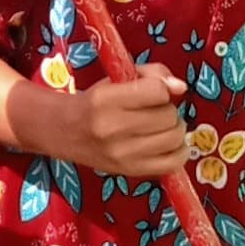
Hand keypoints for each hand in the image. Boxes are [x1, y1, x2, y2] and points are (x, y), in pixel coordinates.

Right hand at [62, 66, 194, 178]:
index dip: (161, 89)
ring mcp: (122, 154)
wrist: (64, 132)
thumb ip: (151, 74)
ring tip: (161, 126)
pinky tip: (168, 144)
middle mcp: (112, 129)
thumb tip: (180, 87)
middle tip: (156, 110)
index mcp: (106, 100)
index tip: (154, 92)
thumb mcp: (116, 78)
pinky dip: (178, 152)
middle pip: (168, 116)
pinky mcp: (130, 171)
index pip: (157, 92)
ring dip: (173, 129)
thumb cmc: (93, 102)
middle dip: (167, 109)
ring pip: (173, 138)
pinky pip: (172, 163)